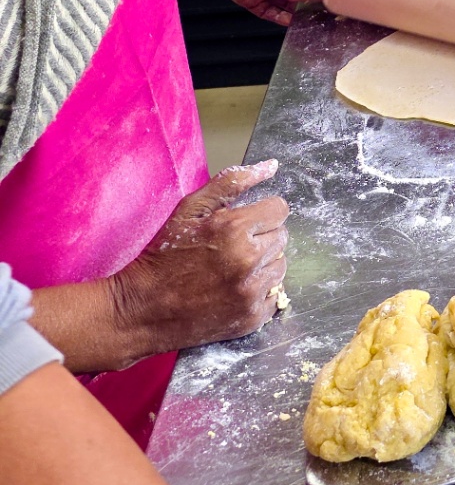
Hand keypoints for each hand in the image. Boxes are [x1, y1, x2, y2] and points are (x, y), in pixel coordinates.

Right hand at [110, 163, 288, 357]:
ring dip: (262, 264)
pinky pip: (275, 295)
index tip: (244, 222)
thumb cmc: (163, 257)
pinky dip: (259, 291)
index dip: (261, 212)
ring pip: (280, 265)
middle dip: (261, 236)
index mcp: (234, 228)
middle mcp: (248, 260)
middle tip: (232, 246)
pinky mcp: (251, 318)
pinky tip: (233, 289)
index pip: (280, 209)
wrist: (142, 309)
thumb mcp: (189, 209)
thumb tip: (271, 166)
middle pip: (281, 236)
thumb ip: (232, 182)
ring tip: (231, 268)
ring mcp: (251, 292)